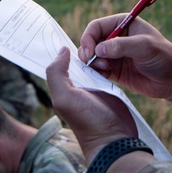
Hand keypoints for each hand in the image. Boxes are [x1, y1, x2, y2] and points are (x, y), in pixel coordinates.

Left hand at [46, 47, 137, 161]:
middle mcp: (77, 85)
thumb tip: (61, 51)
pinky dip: (110, 62)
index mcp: (64, 86)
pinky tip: (115, 56)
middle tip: (95, 37)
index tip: (65, 32)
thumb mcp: (65, 98)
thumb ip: (56, 74)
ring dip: (100, 54)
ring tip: (106, 50)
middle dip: (85, 48)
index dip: (61, 48)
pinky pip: (108, 69)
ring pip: (95, 62)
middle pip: (79, 59)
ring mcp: (95, 86)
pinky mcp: (110, 88)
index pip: (59, 62)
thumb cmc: (89, 121)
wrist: (115, 140)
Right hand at [79, 15, 171, 110]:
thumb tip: (98, 49)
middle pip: (91, 41)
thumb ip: (121, 46)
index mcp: (123, 23)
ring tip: (105, 69)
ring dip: (92, 63)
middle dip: (88, 51)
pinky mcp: (114, 70)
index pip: (97, 26)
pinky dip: (96, 72)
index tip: (90, 52)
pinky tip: (104, 76)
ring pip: (92, 56)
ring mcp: (114, 54)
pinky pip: (97, 69)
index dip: (89, 38)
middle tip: (93, 62)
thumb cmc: (163, 57)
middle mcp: (116, 37)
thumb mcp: (144, 47)